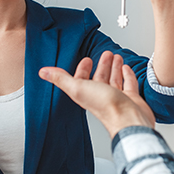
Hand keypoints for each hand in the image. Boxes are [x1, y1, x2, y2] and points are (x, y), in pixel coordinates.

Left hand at [38, 51, 154, 137]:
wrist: (129, 119)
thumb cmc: (106, 107)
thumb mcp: (78, 88)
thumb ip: (61, 79)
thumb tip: (43, 72)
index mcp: (87, 94)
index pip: (83, 79)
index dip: (84, 69)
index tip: (86, 59)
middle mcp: (102, 96)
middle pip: (100, 77)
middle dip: (102, 65)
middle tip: (106, 54)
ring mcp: (117, 97)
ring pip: (114, 79)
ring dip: (114, 68)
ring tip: (116, 57)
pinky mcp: (131, 98)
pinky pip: (128, 83)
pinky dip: (127, 75)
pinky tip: (126, 69)